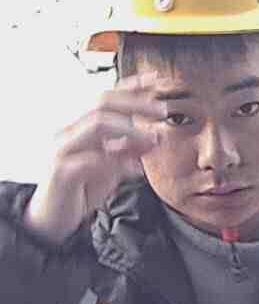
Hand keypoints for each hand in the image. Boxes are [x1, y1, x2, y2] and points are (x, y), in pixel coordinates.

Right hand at [24, 72, 165, 243]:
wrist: (51, 222)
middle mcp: (68, 131)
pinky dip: (117, 160)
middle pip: (102, 103)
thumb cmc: (79, 191)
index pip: (105, 97)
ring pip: (98, 124)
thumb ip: (128, 151)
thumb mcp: (111, 168)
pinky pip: (92, 158)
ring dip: (130, 130)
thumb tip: (153, 137)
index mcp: (79, 127)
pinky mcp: (61, 170)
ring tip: (152, 140)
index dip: (131, 86)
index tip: (155, 81)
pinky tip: (135, 168)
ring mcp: (62, 148)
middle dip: (135, 103)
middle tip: (161, 111)